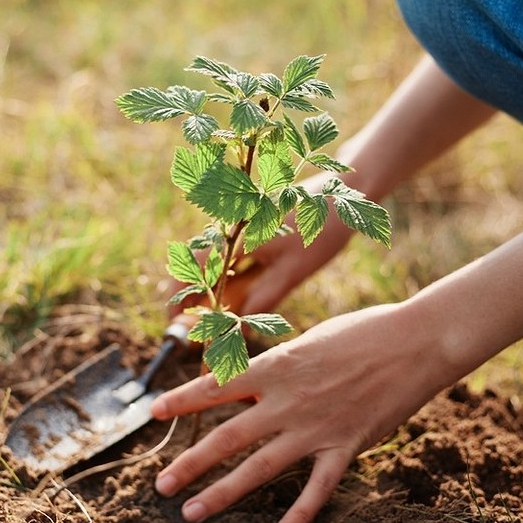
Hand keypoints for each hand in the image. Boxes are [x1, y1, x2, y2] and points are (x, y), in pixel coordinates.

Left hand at [150, 302, 450, 522]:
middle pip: (227, 436)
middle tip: (160, 485)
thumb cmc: (362, 332)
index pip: (216, 386)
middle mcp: (287, 400)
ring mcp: (315, 427)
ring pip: (259, 467)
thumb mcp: (309, 342)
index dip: (182, 400)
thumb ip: (278, 368)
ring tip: (192, 512)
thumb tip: (250, 383)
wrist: (415, 341)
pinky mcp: (346, 446)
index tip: (153, 412)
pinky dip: (298, 516)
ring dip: (223, 492)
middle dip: (190, 463)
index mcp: (276, 366)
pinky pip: (317, 489)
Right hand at [167, 171, 352, 319]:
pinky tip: (239, 296)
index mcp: (237, 233)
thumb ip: (263, 299)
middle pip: (198, 263)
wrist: (346, 192)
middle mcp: (232, 225)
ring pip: (214, 260)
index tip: (176, 321)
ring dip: (210, 288)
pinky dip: (227, 276)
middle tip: (198, 328)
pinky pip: (230, 253)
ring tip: (218, 319)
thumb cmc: (323, 230)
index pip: (193, 264)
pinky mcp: (253, 224)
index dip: (180, 294)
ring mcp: (241, 223)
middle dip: (193, 296)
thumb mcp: (294, 271)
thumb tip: (238, 329)